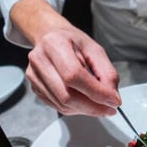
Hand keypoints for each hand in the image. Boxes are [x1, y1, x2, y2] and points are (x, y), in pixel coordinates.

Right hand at [10, 0, 119, 115]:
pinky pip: (57, 107)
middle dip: (92, 107)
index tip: (113, 101)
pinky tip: (83, 101)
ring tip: (97, 103)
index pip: (74, 75)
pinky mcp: (34, 87)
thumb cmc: (72, 41)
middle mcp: (40, 60)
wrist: (49, 37)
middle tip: (109, 109)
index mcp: (55, 44)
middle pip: (66, 95)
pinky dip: (74, 109)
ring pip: (62, 105)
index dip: (96, 92)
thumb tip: (112, 96)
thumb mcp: (94, 49)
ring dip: (84, 109)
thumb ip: (106, 72)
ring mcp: (34, 75)